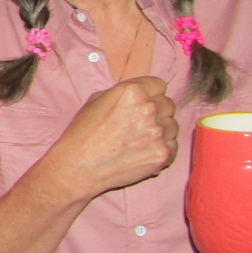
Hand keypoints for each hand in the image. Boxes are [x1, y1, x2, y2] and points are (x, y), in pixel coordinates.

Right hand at [45, 76, 178, 200]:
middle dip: (157, 111)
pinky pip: (173, 146)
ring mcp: (158, 132)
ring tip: (140, 140)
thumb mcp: (96, 101)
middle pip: (168, 104)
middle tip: (139, 124)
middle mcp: (149, 108)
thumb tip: (140, 96)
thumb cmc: (82, 133)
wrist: (78, 167)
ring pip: (172, 125)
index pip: (159, 85)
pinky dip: (161, 149)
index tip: (143, 103)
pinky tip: (144, 152)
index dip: (150, 94)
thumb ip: (123, 94)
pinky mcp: (163, 154)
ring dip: (160, 131)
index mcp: (132, 92)